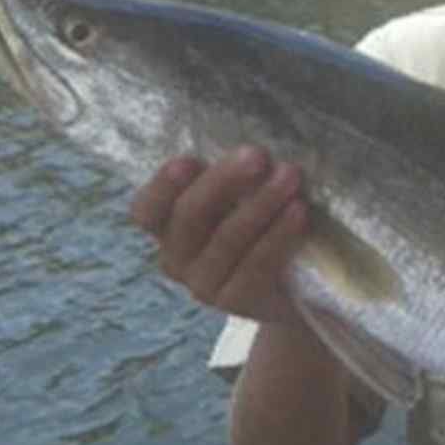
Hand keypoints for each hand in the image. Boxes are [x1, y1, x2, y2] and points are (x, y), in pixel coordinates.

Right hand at [129, 147, 308, 323]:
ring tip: (290, 177)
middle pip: (190, 217)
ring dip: (261, 203)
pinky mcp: (235, 304)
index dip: (163, 186)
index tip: (189, 160)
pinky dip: (277, 236)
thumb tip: (255, 140)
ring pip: (226, 239)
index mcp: (168, 227)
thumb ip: (238, 175)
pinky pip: (255, 267)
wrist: (298, 292)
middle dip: (224, 182)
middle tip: (257, 155)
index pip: (146, 209)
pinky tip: (298, 213)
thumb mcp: (244, 197)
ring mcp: (203, 285)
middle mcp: (177, 258)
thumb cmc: (264, 227)